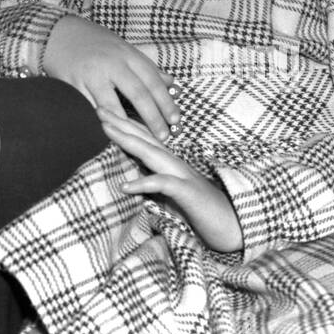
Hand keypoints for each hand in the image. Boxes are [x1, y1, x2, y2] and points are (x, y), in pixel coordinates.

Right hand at [43, 16, 179, 138]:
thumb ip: (146, 67)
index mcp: (127, 54)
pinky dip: (100, 122)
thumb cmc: (94, 43)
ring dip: (127, 125)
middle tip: (164, 136)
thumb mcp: (123, 48)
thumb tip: (171, 84)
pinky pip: (88, 109)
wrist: (57, 33)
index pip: (152, 80)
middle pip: (137, 94)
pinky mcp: (72, 86)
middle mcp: (111, 63)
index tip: (175, 120)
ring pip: (112, 105)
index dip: (165, 102)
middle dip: (153, 118)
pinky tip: (110, 135)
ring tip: (139, 140)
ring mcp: (91, 75)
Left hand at [99, 109, 241, 252]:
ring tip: (105, 129)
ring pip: (151, 153)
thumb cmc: (202, 212)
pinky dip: (144, 183)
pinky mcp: (188, 194)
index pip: (144, 139)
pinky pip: (163, 185)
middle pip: (144, 138)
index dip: (124, 124)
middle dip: (120, 122)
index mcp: (170, 163)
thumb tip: (132, 179)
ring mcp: (182, 176)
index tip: (103, 111)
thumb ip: (154, 185)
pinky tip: (125, 186)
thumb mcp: (172, 196)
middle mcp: (175, 164)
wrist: (236, 227)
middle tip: (97, 106)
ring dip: (128, 140)